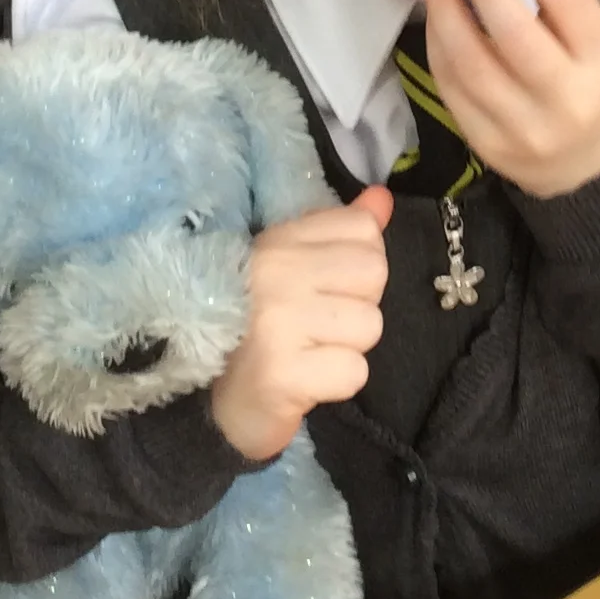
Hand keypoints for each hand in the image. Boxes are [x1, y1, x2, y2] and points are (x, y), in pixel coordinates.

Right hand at [209, 189, 391, 460]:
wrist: (218, 401)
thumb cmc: (262, 328)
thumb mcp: (296, 267)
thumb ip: (341, 231)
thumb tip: (382, 197)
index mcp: (279, 240)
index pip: (363, 228)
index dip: (357, 265)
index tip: (326, 288)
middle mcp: (275, 271)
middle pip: (374, 273)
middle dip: (358, 305)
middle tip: (319, 325)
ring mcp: (276, 322)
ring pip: (370, 324)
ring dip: (348, 347)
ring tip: (309, 351)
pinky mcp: (282, 373)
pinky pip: (354, 371)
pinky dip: (337, 382)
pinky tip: (306, 378)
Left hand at [422, 0, 599, 199]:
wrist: (586, 167)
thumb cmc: (589, 83)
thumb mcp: (593, 36)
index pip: (569, 3)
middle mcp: (565, 100)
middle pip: (514, 34)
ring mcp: (521, 128)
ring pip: (469, 62)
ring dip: (444, 9)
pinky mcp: (484, 144)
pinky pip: (450, 85)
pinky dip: (438, 42)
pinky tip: (436, 13)